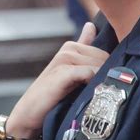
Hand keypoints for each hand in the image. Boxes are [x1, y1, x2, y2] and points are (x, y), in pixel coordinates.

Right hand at [7, 22, 108, 136]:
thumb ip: (82, 48)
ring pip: (99, 65)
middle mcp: (69, 49)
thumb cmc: (52, 95)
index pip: (105, 53)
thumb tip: (91, 25)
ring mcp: (65, 58)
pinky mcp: (63, 71)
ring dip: (101, 80)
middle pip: (105, 58)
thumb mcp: (70, 71)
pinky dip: (93, 83)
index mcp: (72, 47)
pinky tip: (89, 94)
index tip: (109, 83)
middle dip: (108, 75)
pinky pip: (89, 72)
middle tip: (103, 92)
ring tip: (97, 95)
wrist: (29, 114)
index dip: (111, 69)